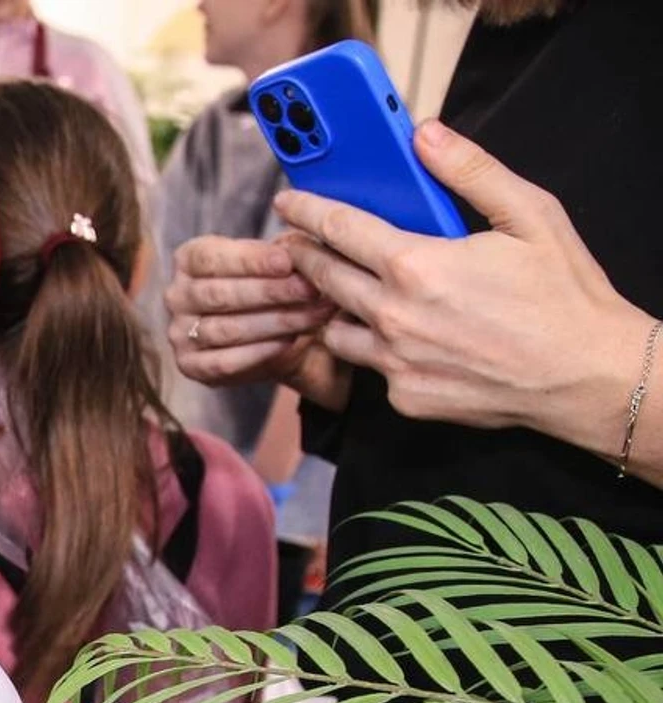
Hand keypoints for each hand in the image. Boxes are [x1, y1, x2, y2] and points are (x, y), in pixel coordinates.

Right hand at [164, 235, 350, 409]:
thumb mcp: (277, 258)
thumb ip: (285, 251)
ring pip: (225, 329)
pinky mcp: (190, 366)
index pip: (211, 258)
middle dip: (269, 292)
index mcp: (188, 259)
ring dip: (274, 323)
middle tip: (310, 290)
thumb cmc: (273, 284)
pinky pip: (223, 362)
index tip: (287, 262)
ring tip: (313, 315)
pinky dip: (259, 352)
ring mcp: (179, 334)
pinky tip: (289, 341)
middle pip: (218, 295)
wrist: (273, 331)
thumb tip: (300, 250)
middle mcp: (176, 296)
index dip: (249, 261)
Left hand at [274, 119, 653, 449]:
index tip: (287, 201)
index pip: (339, 229)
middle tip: (295, 243)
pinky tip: (396, 334)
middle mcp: (394, 317)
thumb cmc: (563, 294)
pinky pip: (371, 367)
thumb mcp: (529, 215)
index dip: (307, 210)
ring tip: (345, 291)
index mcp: (417, 266)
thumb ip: (470, 171)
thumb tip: (425, 135)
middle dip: (304, 256)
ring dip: (334, 309)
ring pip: (336, 329)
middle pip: (323, 279)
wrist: (586, 376)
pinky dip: (375, 348)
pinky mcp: (405, 396)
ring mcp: (396, 362)